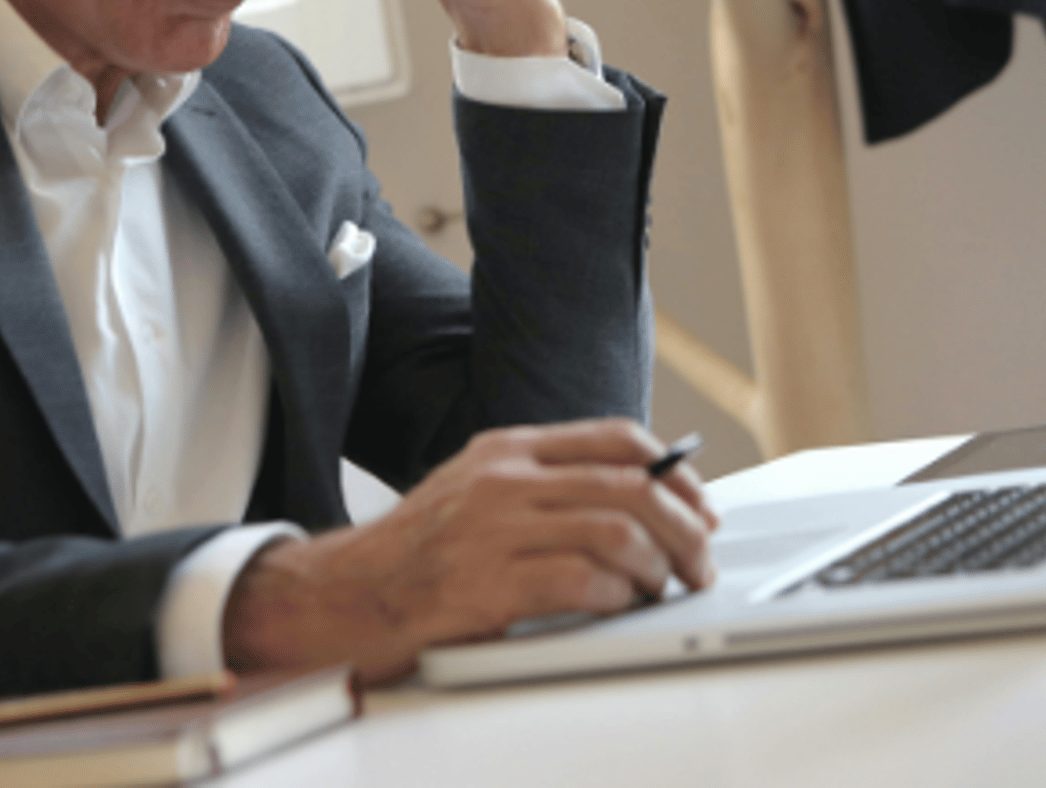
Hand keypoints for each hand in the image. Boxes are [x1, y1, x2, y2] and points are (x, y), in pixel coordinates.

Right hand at [220, 420, 719, 683]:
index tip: (700, 505)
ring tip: (661, 590)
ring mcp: (494, 528)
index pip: (616, 438)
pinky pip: (580, 582)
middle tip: (700, 561)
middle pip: (629, 485)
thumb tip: (636, 498)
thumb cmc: (418, 551)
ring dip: (656, 568)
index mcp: (507, 448)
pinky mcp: (486, 584)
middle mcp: (504, 479)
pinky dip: (615, 597)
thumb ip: (544, 485)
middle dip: (684, 527)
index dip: (675, 473)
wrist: (345, 593)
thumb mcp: (478, 491)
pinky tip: (618, 606)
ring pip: (615, 531)